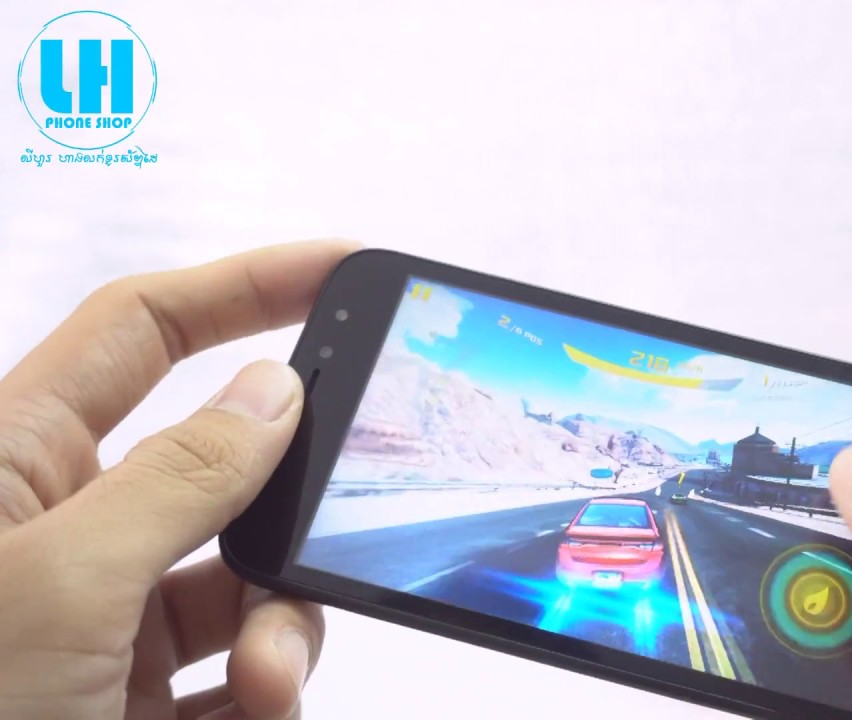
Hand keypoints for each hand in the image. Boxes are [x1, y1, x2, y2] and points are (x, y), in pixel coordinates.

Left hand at [0, 241, 358, 719]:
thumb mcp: (62, 588)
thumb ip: (180, 479)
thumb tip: (273, 387)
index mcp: (16, 466)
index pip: (141, 331)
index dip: (241, 285)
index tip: (342, 268)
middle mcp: (69, 533)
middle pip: (225, 468)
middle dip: (288, 508)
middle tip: (348, 511)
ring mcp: (110, 622)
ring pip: (250, 581)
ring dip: (280, 629)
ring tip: (264, 683)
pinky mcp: (145, 699)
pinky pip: (246, 669)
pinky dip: (268, 692)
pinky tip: (252, 716)